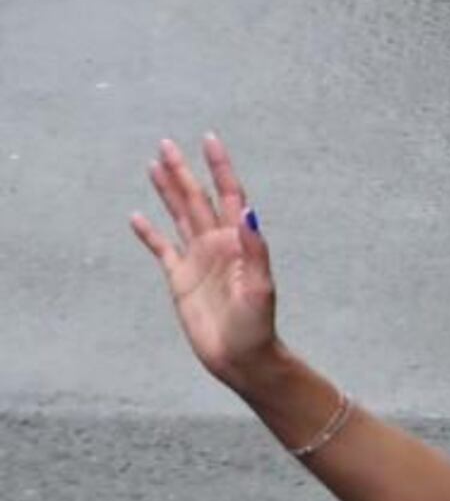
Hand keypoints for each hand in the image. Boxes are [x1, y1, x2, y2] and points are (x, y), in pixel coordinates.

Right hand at [130, 134, 278, 387]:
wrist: (242, 361)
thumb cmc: (257, 328)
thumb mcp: (261, 288)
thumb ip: (255, 249)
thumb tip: (248, 210)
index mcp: (237, 242)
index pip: (228, 195)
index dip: (219, 167)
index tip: (209, 139)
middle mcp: (216, 245)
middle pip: (196, 198)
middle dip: (182, 171)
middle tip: (166, 144)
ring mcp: (197, 260)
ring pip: (178, 216)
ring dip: (167, 191)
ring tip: (154, 164)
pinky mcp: (180, 280)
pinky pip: (161, 249)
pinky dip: (148, 233)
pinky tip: (137, 216)